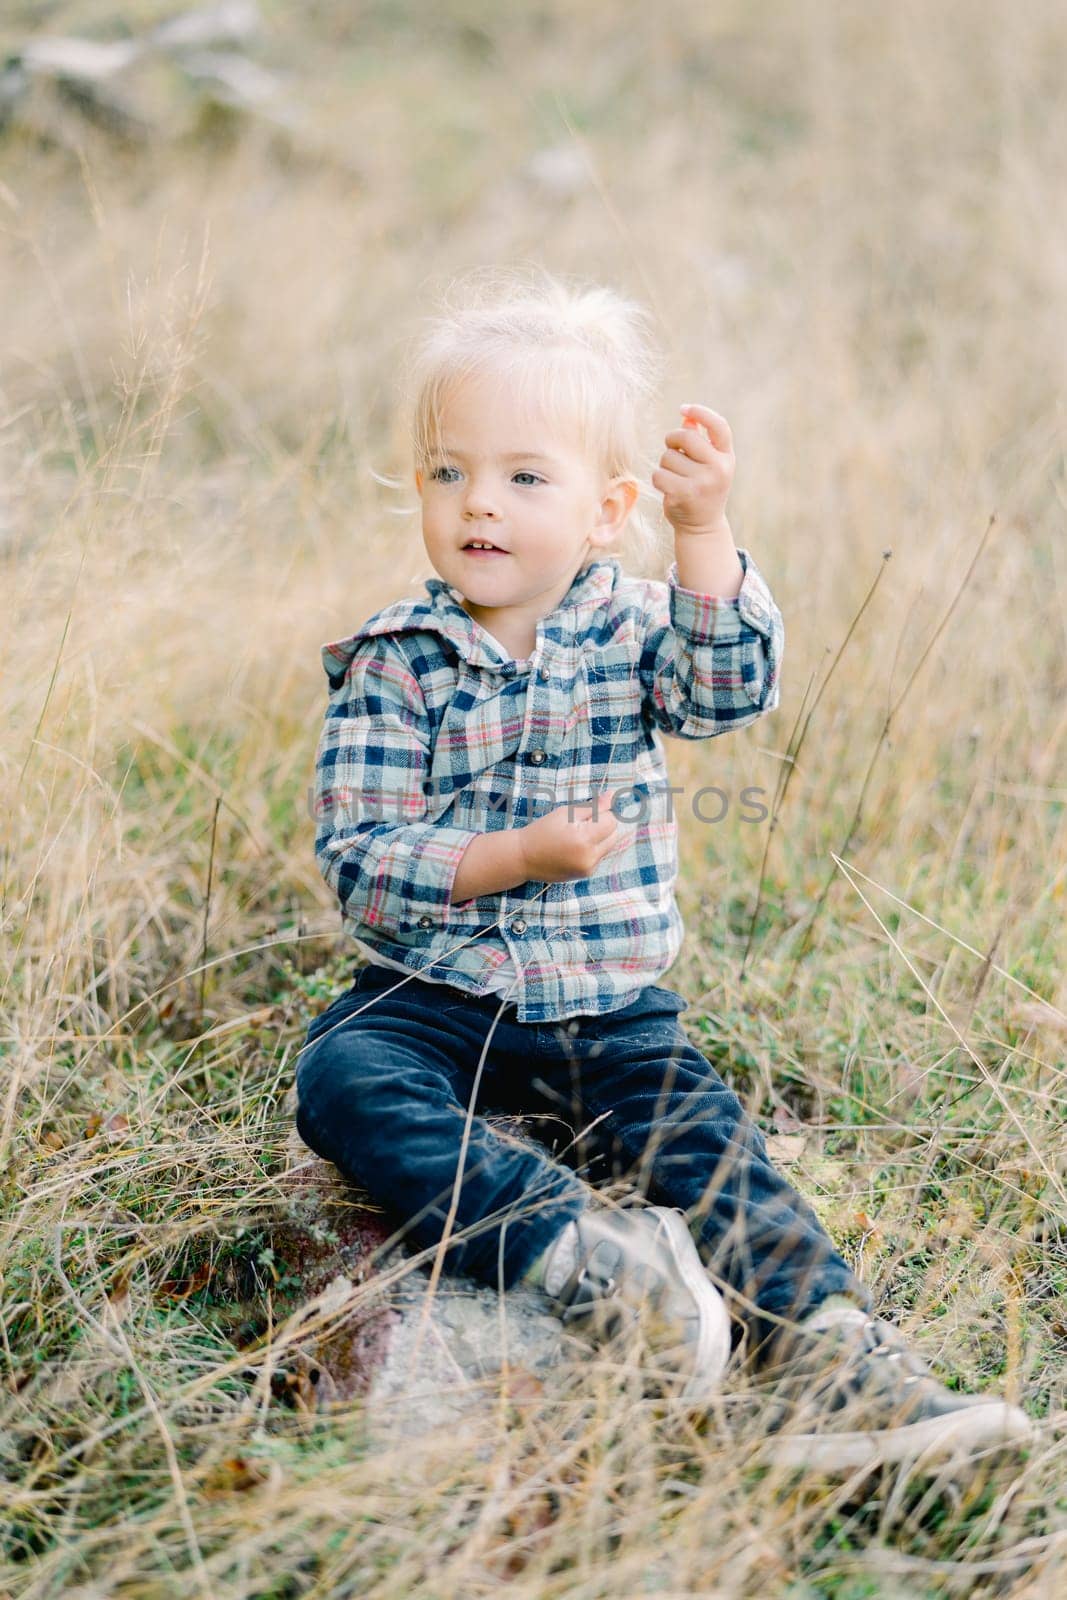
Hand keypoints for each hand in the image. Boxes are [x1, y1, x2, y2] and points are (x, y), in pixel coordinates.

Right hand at [518, 801, 621, 883]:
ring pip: (609, 846)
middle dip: (603, 826)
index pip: (611, 821)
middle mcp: (590, 857)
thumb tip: (614, 796)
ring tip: (576, 837)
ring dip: (599, 838)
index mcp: (584, 839)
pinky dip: (592, 849)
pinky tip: (574, 848)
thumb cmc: (542, 830)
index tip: (585, 814)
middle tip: (580, 824)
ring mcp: (589, 868)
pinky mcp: (586, 874)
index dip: (601, 814)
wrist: (523, 857)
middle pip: (614, 835)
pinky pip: (599, 856)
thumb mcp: (566, 813)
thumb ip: (593, 806)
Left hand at [652, 403, 734, 537]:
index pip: (718, 426)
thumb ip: (700, 439)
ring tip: (675, 476)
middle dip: (672, 440)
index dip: (700, 412)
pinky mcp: (682, 495)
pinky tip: (668, 487)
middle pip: (685, 437)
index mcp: (726, 458)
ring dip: (665, 464)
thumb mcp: (709, 464)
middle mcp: (718, 469)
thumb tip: (687, 416)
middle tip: (672, 449)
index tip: (684, 408)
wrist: (703, 526)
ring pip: (668, 457)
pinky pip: (659, 474)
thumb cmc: (703, 488)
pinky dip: (659, 479)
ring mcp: (701, 483)